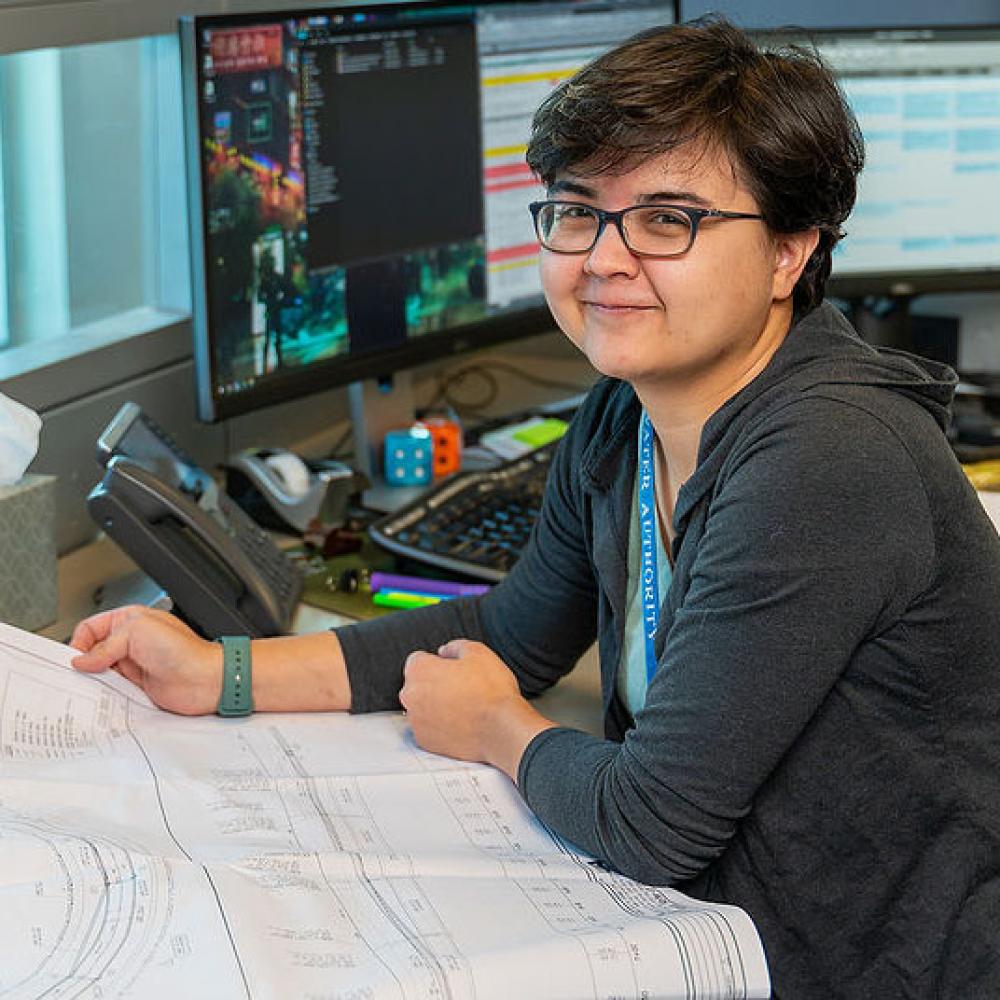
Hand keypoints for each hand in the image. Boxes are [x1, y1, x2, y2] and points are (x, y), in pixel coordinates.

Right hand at [70, 606, 221, 715]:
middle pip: (93, 652)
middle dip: (84, 662)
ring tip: (91, 685)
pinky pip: (113, 689)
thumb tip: (82, 660)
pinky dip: (105, 694)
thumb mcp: (137, 633)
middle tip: (78, 674)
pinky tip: (104, 696)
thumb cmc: (184, 650)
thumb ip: (105, 646)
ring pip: (101, 672)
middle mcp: (131, 642)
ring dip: (95, 680)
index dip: (79, 642)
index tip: (74, 658)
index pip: (91, 627)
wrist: (205, 680)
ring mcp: (134, 664)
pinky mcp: (138, 685)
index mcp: (130, 620)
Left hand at [399, 639, 554, 779]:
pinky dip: (439, 726)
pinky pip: (428, 729)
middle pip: (417, 684)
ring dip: (435, 705)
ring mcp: (416, 720)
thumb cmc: (490, 692)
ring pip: (421, 708)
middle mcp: (411, 695)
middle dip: (433, 684)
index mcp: (419, 670)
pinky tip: (459, 721)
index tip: (450, 669)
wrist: (501, 728)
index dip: (437, 662)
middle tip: (459, 687)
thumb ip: (454, 646)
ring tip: (462, 706)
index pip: (417, 660)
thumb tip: (446, 651)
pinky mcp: (424, 741)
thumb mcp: (478, 652)